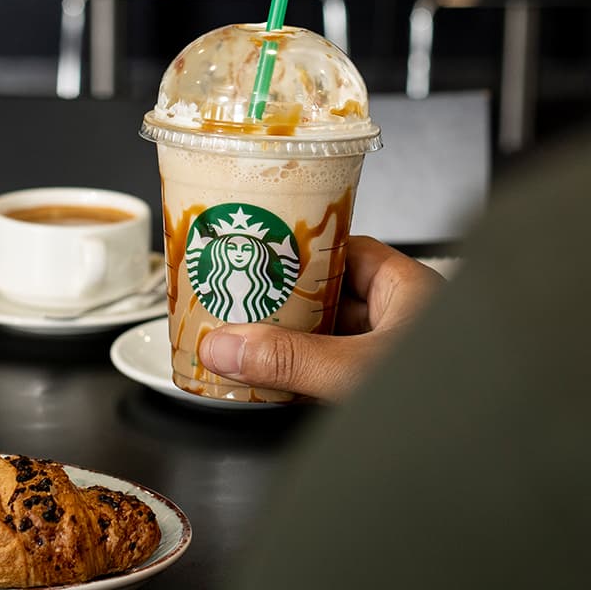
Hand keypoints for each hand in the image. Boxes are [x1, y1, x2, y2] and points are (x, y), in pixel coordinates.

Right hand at [197, 236, 443, 401]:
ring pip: (325, 340)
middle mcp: (400, 320)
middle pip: (326, 299)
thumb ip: (289, 360)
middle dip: (280, 304)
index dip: (299, 251)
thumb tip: (227, 345)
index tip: (256, 254)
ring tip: (240, 341)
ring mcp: (388, 358)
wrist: (482, 459)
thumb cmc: (450, 400)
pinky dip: (296, 377)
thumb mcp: (355, 371)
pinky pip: (327, 375)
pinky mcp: (376, 394)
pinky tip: (267, 381)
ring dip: (286, 345)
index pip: (343, 252)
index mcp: (408, 290)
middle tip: (235, 301)